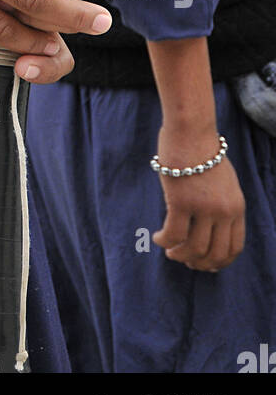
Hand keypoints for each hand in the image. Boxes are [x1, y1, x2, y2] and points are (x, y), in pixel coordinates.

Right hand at [151, 131, 245, 270]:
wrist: (191, 129)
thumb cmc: (202, 151)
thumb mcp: (225, 181)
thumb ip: (223, 204)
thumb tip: (211, 227)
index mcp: (237, 207)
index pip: (234, 247)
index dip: (218, 262)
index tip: (205, 264)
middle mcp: (224, 211)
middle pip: (214, 254)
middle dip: (199, 264)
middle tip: (184, 260)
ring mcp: (204, 207)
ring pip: (194, 248)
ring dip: (179, 255)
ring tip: (169, 250)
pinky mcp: (181, 201)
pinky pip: (173, 234)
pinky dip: (164, 240)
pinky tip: (158, 237)